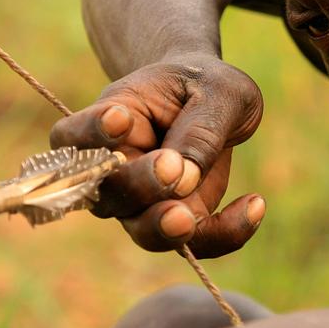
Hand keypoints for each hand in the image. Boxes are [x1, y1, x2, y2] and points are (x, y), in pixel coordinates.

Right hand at [50, 53, 264, 256]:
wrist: (213, 97)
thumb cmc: (205, 85)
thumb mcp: (217, 90)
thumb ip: (200, 128)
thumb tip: (183, 176)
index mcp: (111, 117)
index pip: (73, 136)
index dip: (90, 133)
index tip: (119, 119)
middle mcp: (115, 168)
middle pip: (108, 193)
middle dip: (141, 186)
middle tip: (174, 170)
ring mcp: (143, 200)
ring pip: (142, 230)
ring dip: (166, 228)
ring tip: (190, 218)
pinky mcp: (178, 219)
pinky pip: (195, 242)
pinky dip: (226, 233)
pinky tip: (256, 204)